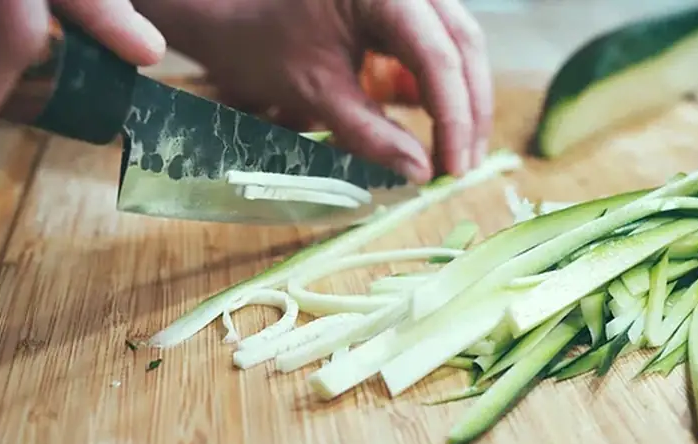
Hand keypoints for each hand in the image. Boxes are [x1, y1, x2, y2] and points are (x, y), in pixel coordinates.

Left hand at [140, 0, 491, 183]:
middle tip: (463, 168)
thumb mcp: (316, 93)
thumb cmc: (261, 45)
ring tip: (455, 156)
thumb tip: (420, 173)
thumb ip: (370, 133)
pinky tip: (440, 129)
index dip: (454, 117)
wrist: (229, 17)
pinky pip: (437, 47)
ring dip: (462, 102)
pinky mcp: (403, 10)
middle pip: (462, 45)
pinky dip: (442, 89)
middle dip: (468, 111)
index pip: (437, 56)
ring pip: (457, 46)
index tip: (454, 169)